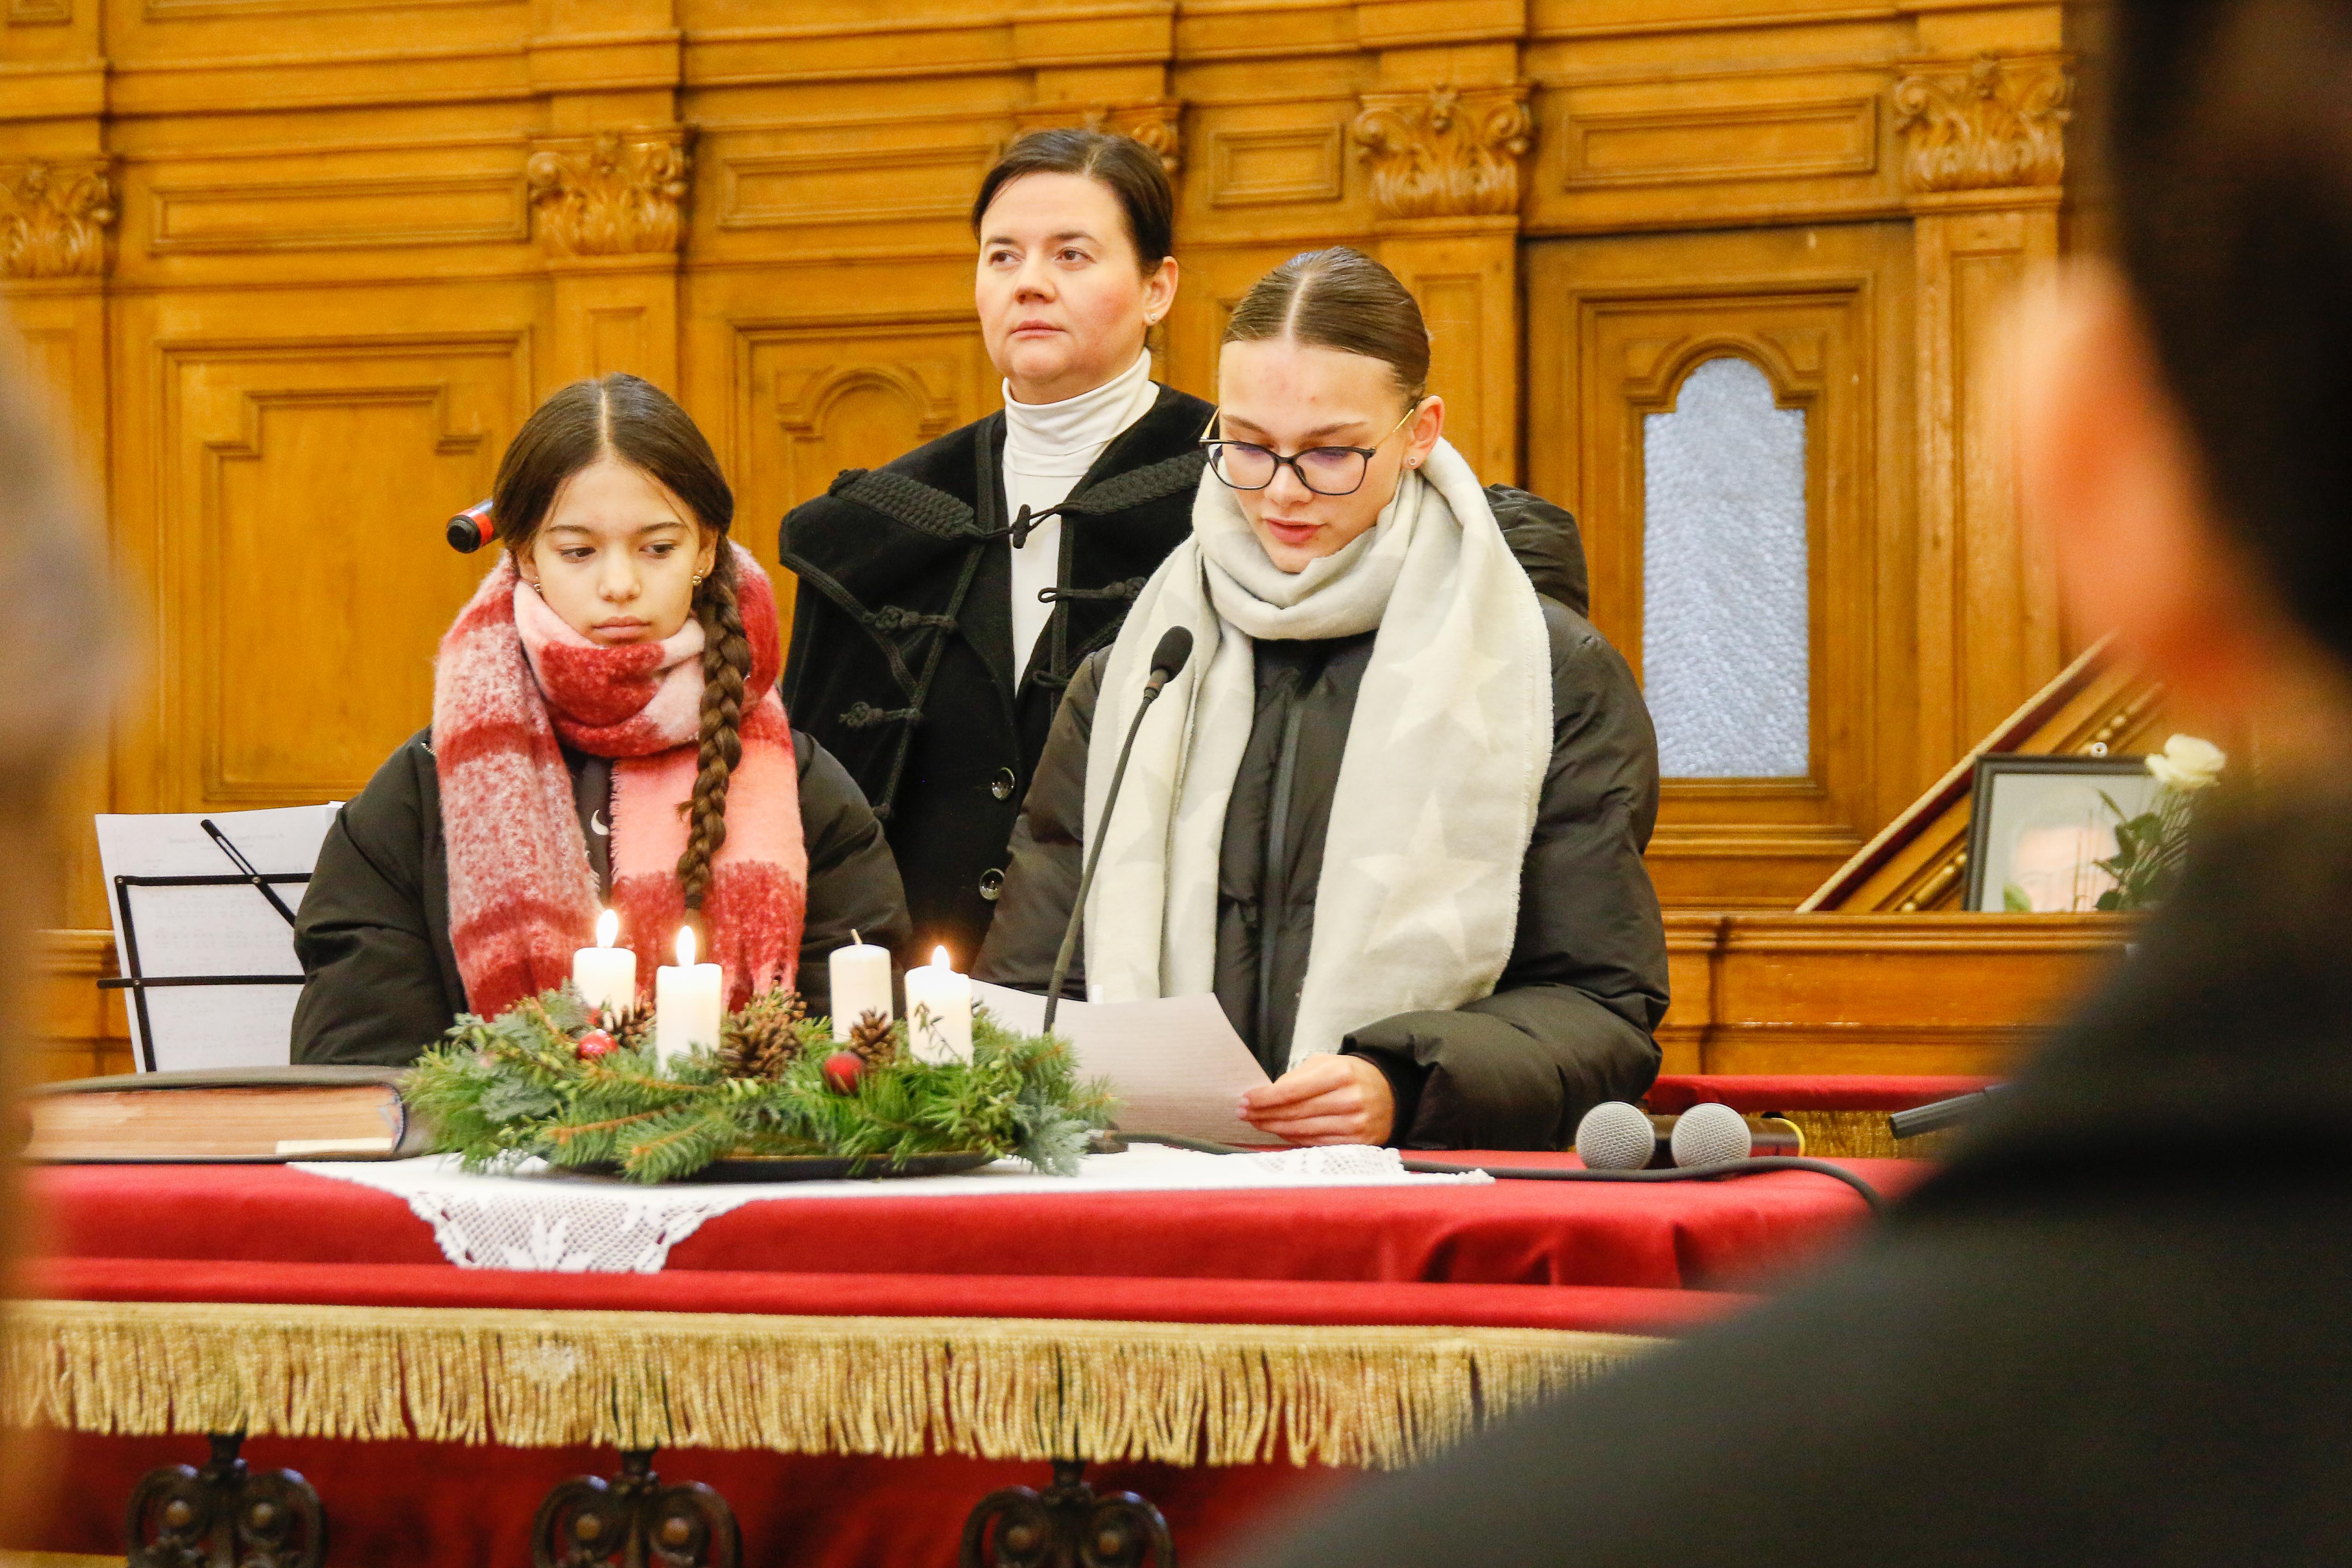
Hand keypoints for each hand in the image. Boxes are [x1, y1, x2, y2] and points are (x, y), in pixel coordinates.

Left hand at [1238, 1053, 1394, 1145]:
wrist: (1391, 1093)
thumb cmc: (1351, 1076)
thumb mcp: (1326, 1063)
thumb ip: (1297, 1077)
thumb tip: (1266, 1094)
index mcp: (1340, 1073)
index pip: (1292, 1090)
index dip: (1264, 1098)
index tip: (1245, 1099)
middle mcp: (1349, 1099)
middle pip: (1294, 1112)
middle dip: (1263, 1114)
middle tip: (1244, 1113)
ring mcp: (1355, 1123)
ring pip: (1303, 1130)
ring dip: (1274, 1127)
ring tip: (1257, 1122)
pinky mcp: (1358, 1142)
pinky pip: (1316, 1143)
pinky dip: (1294, 1138)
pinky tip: (1280, 1132)